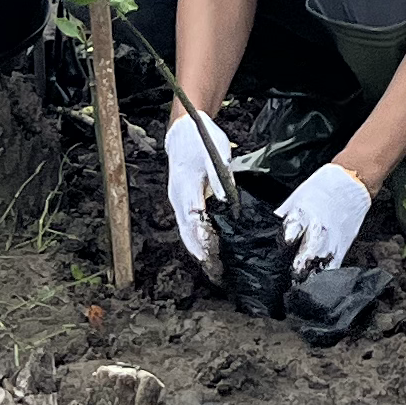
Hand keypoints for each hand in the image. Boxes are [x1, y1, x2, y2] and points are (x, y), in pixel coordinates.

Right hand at [164, 107, 233, 266]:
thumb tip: (228, 200)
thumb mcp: (216, 152)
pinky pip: (186, 226)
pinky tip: (207, 251)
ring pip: (185, 231)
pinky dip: (195, 241)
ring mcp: (176, 200)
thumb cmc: (201, 140)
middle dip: (201, 254)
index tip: (214, 256)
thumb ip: (220, 177)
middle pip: (187, 232)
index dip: (204, 240)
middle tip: (217, 273)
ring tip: (213, 269)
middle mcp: (177, 197)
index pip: (194, 220)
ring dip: (198, 251)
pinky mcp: (180, 201)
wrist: (182, 131)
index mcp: (186, 186)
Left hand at [278, 162, 373, 272]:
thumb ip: (288, 212)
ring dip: (309, 275)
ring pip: (319, 265)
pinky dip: (325, 274)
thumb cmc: (324, 186)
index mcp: (303, 214)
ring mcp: (331, 239)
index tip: (282, 250)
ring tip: (302, 283)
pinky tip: (318, 279)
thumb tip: (276, 223)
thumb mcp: (300, 195)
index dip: (283, 245)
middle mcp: (317, 229)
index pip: (288, 235)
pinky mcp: (343, 246)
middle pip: (304, 255)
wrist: (353, 181)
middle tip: (291, 275)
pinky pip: (333, 265)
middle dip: (296, 267)